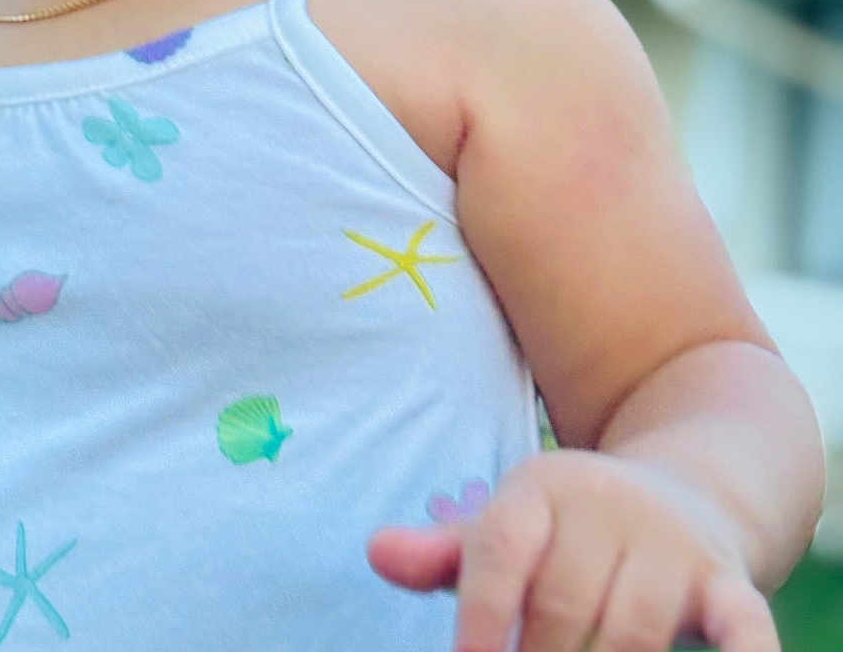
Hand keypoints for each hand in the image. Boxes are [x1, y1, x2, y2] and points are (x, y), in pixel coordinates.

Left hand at [367, 450, 778, 651]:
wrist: (682, 493)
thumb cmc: (566, 533)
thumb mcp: (507, 528)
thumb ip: (444, 552)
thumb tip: (375, 553)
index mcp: (540, 486)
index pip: (499, 552)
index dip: (478, 618)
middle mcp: (606, 503)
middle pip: (559, 604)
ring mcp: (670, 543)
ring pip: (630, 632)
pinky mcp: (727, 582)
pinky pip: (742, 625)